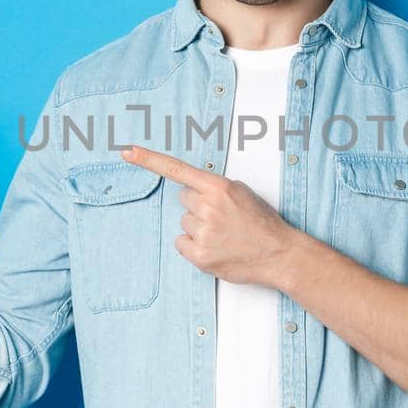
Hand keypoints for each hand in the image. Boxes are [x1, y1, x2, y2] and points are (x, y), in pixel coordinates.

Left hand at [120, 144, 303, 288]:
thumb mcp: (242, 193)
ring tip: (224, 234)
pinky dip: (194, 246)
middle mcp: (208, 207)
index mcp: (218, 187)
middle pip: (183, 200)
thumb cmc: (262, 223)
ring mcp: (203, 232)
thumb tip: (192, 191)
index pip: (176, 169)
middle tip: (222, 218)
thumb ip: (214, 188)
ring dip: (199, 227)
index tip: (128, 151)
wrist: (279, 254)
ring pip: (184, 222)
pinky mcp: (199, 255)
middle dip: (198, 206)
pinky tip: (216, 247)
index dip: (148, 160)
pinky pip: (182, 243)